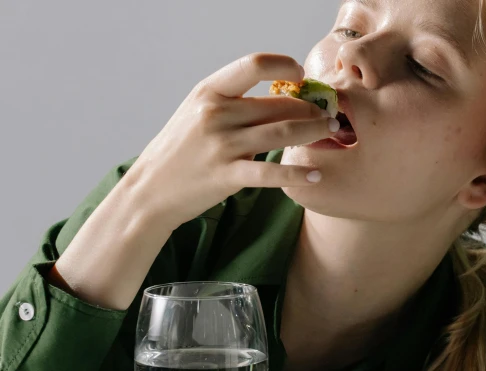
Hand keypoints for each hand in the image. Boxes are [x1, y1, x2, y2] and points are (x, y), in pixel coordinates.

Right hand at [124, 52, 339, 231]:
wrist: (151, 189)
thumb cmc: (181, 150)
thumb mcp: (199, 114)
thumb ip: (234, 103)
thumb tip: (282, 95)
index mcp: (209, 92)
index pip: (254, 65)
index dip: (284, 65)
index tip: (301, 75)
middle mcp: (215, 114)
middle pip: (278, 103)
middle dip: (311, 108)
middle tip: (331, 114)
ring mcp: (221, 145)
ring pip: (282, 133)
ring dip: (313, 131)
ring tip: (332, 132)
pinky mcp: (227, 175)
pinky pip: (270, 172)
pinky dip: (296, 174)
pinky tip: (315, 176)